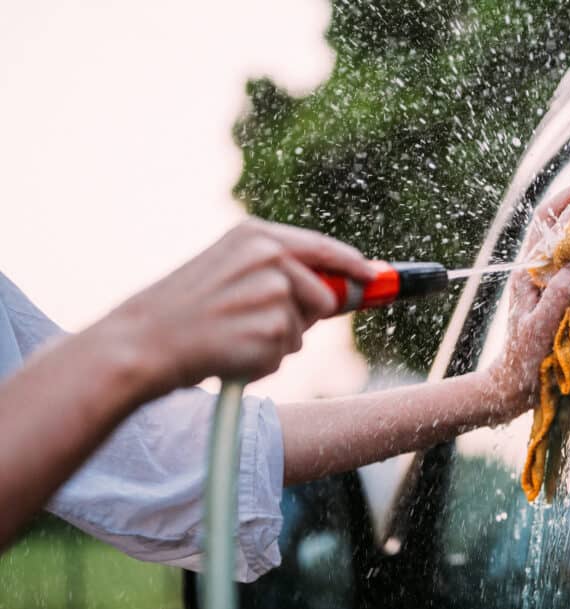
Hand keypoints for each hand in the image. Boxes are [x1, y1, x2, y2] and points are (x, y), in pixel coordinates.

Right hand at [94, 218, 375, 392]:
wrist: (142, 342)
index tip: (376, 277)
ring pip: (304, 329)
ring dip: (277, 341)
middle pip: (324, 295)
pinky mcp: (273, 328)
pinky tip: (229, 351)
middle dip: (304, 317)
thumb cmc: (182, 312)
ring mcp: (273, 291)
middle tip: (255, 324)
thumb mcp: (228, 273)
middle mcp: (269, 256)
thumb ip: (278, 274)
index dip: (354, 265)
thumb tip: (339, 293)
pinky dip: (263, 361)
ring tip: (233, 336)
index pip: (323, 248)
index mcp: (255, 235)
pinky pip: (285, 354)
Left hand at [486, 171, 569, 415]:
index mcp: (528, 272)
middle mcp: (535, 269)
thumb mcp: (540, 329)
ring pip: (565, 236)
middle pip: (555, 221)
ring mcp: (546, 280)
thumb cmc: (523, 360)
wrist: (512, 386)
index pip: (550, 225)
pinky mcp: (556, 292)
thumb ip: (558, 296)